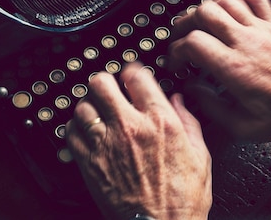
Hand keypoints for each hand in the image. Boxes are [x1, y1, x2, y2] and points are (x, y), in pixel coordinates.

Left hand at [66, 62, 210, 219]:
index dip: (132, 72)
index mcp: (159, 121)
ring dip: (89, 106)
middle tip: (108, 89)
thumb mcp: (200, 156)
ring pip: (83, 105)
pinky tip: (85, 132)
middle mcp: (130, 126)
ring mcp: (106, 143)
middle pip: (102, 83)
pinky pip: (70, 131)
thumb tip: (179, 100)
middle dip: (105, 82)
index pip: (136, 76)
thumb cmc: (182, 199)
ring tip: (96, 112)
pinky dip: (75, 128)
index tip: (130, 76)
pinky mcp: (89, 161)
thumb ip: (189, 121)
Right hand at [167, 0, 270, 142]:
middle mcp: (246, 43)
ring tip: (197, 21)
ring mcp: (260, 31)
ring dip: (205, 7)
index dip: (176, 51)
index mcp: (235, 68)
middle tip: (179, 36)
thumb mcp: (242, 126)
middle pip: (204, 13)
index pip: (193, 43)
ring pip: (224, 1)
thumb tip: (191, 89)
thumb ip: (210, 106)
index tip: (176, 62)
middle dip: (184, 23)